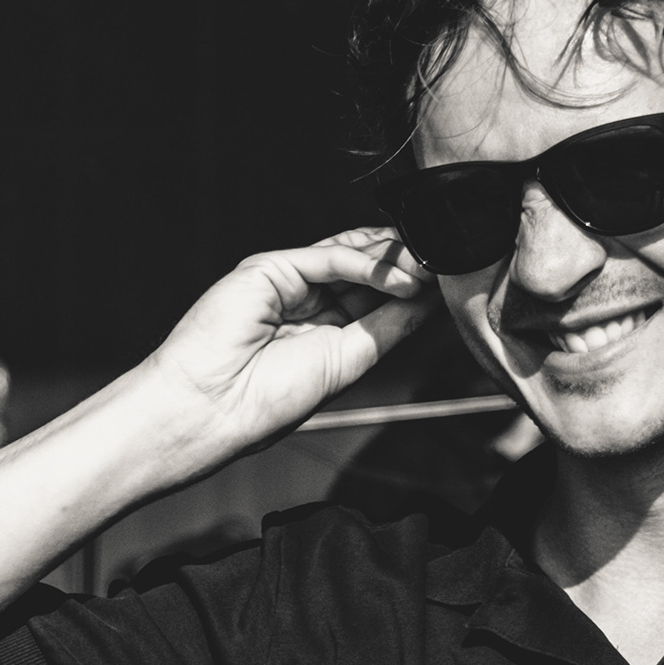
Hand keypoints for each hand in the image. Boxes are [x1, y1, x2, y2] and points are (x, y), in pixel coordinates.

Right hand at [129, 228, 438, 465]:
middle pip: (366, 268)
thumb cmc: (267, 401)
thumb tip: (429, 300)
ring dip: (394, 260)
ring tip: (429, 270)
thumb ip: (386, 325)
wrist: (212, 409)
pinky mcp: (270, 268)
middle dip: (407, 266)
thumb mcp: (348, 361)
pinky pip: (327, 257)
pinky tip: (400, 279)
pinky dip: (367, 264)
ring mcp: (287, 281)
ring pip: (350, 255)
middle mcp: (305, 300)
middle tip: (447, 266)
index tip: (450, 285)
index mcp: (321, 328)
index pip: (375, 294)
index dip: (411, 287)